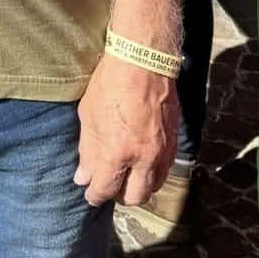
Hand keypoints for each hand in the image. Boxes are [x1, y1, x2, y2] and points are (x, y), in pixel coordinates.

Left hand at [74, 54, 177, 207]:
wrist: (143, 60)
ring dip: (140, 187)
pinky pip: (166, 168)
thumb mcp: (89, 116)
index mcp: (118, 153)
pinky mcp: (174, 140)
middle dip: (119, 196)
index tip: (90, 194)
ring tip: (126, 176)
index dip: (95, 195)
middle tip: (109, 185)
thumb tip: (83, 177)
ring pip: (154, 186)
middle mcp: (144, 158)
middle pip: (135, 196)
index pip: (106, 190)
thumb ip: (88, 151)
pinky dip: (154, 172)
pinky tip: (143, 162)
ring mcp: (162, 150)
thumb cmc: (110, 84)